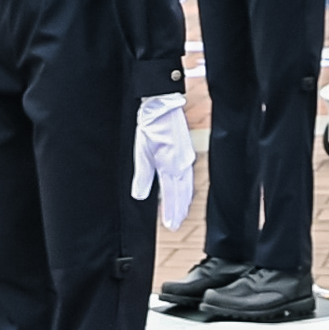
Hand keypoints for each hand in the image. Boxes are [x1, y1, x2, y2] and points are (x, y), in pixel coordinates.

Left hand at [134, 91, 198, 224]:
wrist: (162, 104)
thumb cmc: (150, 126)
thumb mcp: (141, 151)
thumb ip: (143, 176)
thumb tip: (140, 196)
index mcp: (170, 166)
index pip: (172, 195)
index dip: (171, 211)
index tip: (171, 225)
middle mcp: (182, 164)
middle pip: (183, 193)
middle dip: (179, 209)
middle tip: (175, 224)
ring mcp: (187, 158)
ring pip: (187, 185)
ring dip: (184, 200)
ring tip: (180, 212)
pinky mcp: (186, 152)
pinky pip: (187, 175)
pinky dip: (186, 187)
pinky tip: (183, 189)